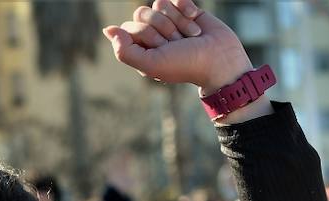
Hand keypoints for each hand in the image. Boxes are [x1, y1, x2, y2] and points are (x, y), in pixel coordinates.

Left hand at [103, 0, 253, 94]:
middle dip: (162, 28)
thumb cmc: (185, 65)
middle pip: (142, 13)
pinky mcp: (184, 10)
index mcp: (140, 49)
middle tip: (176, 44)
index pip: (129, 27)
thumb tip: (108, 29)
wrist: (220, 59)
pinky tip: (196, 23)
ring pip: (160, 4)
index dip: (146, 36)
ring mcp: (169, 21)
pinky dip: (187, 10)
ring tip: (189, 37)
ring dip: (177, 22)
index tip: (161, 49)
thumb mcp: (151, 64)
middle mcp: (152, 35)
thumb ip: (124, 51)